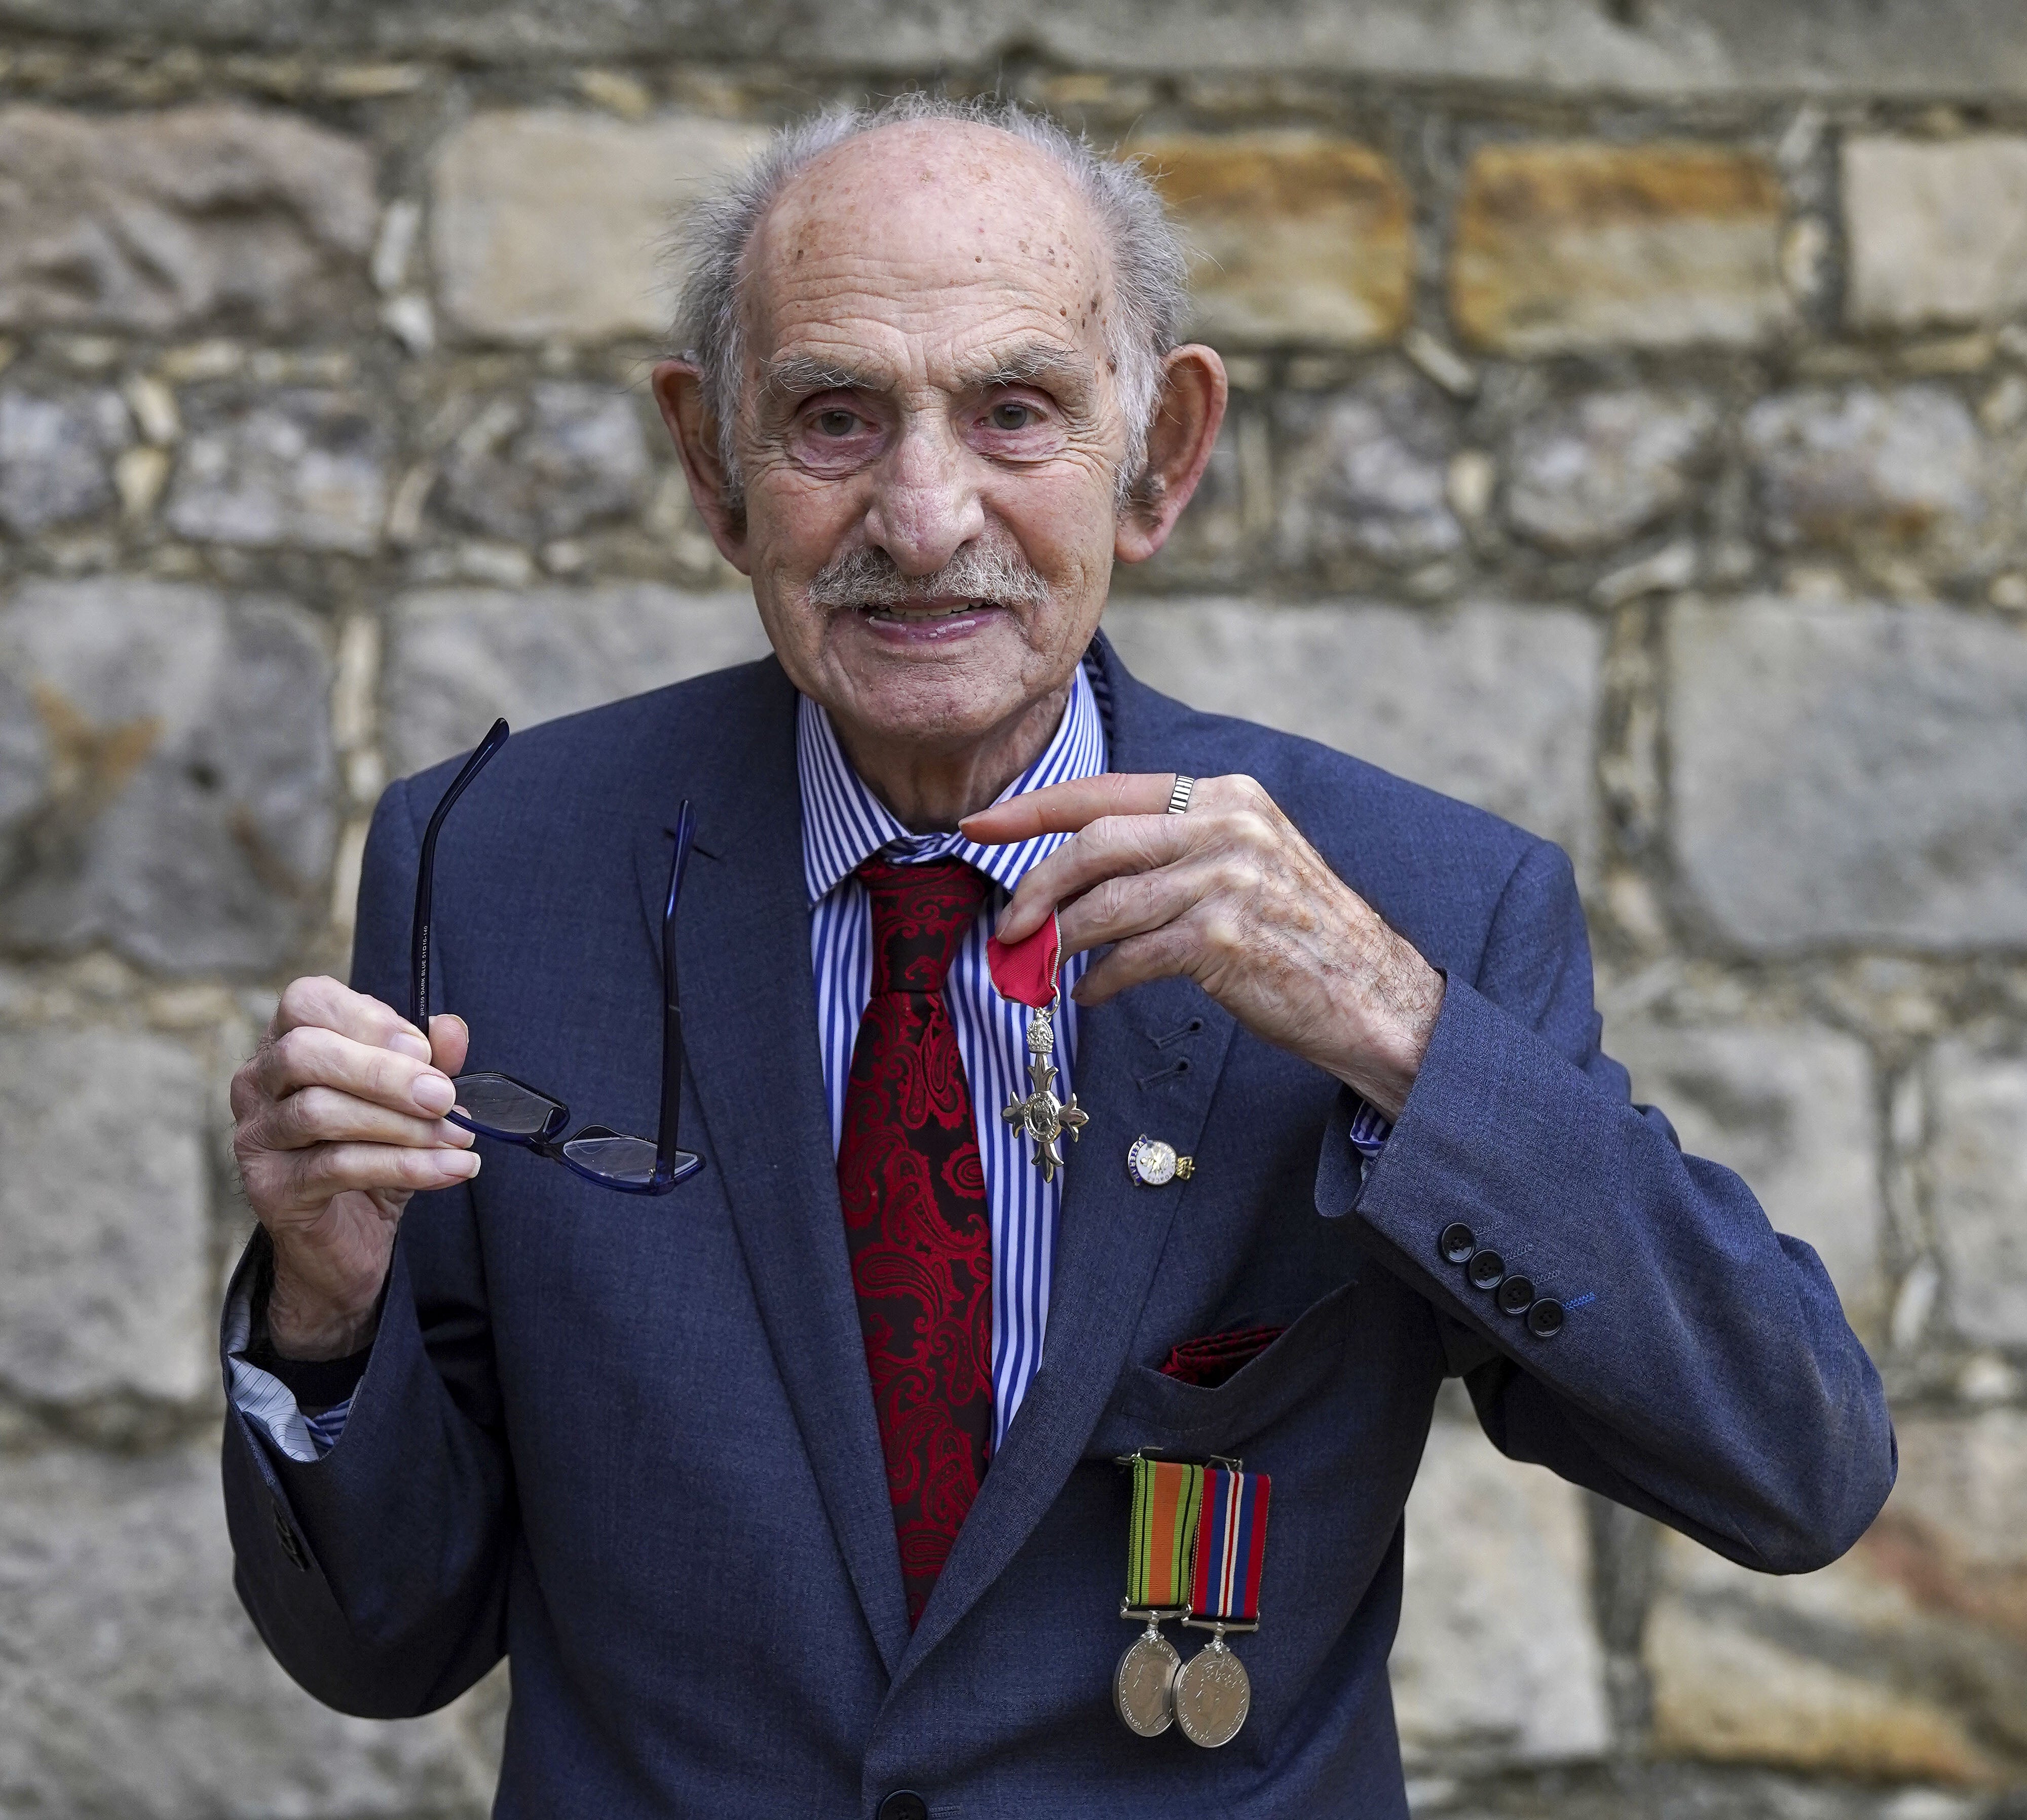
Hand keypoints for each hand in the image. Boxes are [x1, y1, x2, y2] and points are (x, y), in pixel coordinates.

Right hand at [230, 976, 479, 1359]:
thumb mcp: (410, 1101)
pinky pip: (338, 1167)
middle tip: (443, 1096)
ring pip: (320, 1111)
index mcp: (287, 1043)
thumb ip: (430, 1061)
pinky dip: (406, 1165)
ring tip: (458, 1138)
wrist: (349, 1238)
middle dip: (384, 1072)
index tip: (424, 1050)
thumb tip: (450, 1029)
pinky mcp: (270, 1188)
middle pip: (305, 1052)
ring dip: (402, 1124)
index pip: (306, 1000)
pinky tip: (452, 1168)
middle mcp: (257, 1083)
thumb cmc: (375, 1151)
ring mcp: (256, 1136)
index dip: (369, 1018)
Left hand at [961, 773, 1444, 1119]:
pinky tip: (1090, 993)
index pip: (1108, 791)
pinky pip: (1132, 957)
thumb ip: (1173, 850)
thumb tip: (1077, 872)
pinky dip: (1100, 979)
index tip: (978, 825)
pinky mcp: (1224, 940)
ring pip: (1106, 903)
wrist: (1375, 997)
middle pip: (1095, 842)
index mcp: (1227, 796)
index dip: (1033, 809)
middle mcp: (1228, 825)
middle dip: (1035, 884)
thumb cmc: (1298, 937)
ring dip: (1058, 940)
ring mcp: (1228, 880)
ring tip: (1038, 967)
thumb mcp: (1243, 864)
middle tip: (1005, 925)